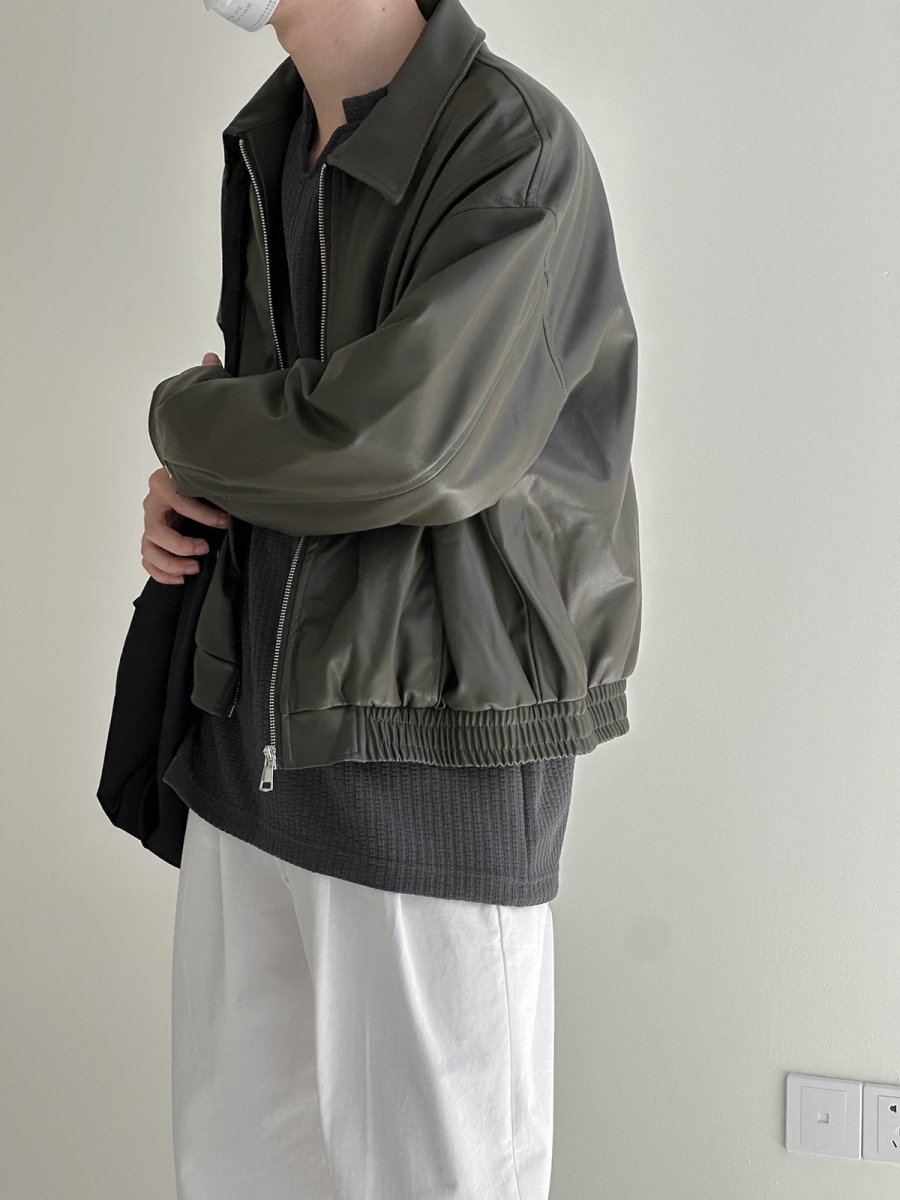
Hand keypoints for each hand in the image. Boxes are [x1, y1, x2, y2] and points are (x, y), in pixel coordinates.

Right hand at [141, 351, 228, 583]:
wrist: (209, 474)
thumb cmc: (214, 454)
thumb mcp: (215, 424)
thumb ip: (212, 390)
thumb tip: (211, 353)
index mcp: (168, 476)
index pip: (171, 493)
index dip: (198, 508)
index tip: (227, 518)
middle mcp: (155, 499)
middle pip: (153, 524)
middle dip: (180, 537)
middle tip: (206, 547)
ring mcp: (154, 520)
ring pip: (148, 545)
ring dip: (171, 558)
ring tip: (197, 563)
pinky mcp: (159, 540)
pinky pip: (148, 559)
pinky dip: (162, 571)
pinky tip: (183, 576)